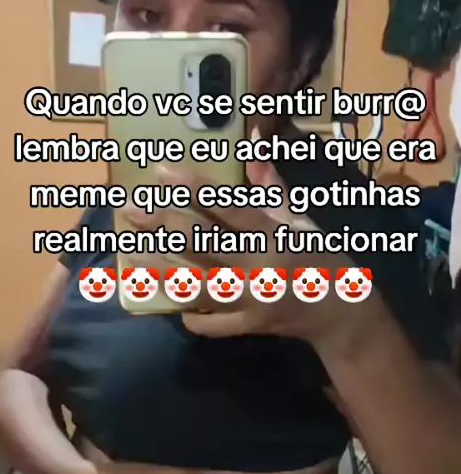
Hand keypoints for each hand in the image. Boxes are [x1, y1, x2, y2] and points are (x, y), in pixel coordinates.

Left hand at [125, 155, 383, 353]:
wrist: (341, 315)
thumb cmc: (322, 260)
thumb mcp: (303, 221)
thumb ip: (272, 189)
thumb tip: (252, 147)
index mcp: (275, 236)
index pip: (229, 209)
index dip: (195, 189)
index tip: (163, 172)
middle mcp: (258, 268)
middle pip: (201, 244)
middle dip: (163, 225)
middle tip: (131, 210)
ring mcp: (249, 301)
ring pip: (195, 285)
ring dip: (161, 269)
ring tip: (134, 253)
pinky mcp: (246, 327)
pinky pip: (207, 323)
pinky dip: (187, 312)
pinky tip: (175, 298)